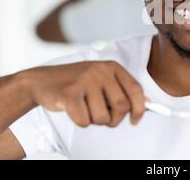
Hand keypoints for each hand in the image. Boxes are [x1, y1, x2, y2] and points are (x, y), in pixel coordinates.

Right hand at [20, 61, 145, 126]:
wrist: (42, 81)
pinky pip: (84, 121)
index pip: (136, 90)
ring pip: (103, 118)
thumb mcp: (102, 80)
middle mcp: (100, 71)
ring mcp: (85, 80)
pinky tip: (73, 110)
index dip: (139, 109)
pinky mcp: (70, 93)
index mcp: (112, 66)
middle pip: (122, 107)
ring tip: (85, 108)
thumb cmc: (77, 84)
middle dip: (114, 119)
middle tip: (103, 118)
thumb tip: (147, 103)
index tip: (135, 121)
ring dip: (94, 120)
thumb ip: (122, 90)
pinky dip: (80, 122)